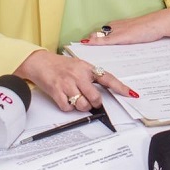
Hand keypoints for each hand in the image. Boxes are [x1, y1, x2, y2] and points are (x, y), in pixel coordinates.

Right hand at [14, 49, 134, 111]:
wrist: (40, 62)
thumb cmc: (60, 65)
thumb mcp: (79, 65)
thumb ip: (90, 76)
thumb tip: (102, 90)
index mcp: (87, 68)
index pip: (107, 78)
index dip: (120, 87)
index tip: (130, 93)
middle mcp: (78, 75)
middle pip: (95, 97)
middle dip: (95, 103)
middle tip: (91, 101)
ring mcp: (67, 83)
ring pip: (82, 105)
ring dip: (82, 106)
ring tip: (77, 99)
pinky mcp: (56, 91)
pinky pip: (68, 107)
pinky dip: (68, 107)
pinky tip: (66, 99)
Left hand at [84, 8, 169, 45]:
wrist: (160, 23)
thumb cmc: (151, 29)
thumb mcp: (135, 35)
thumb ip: (125, 40)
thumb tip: (118, 46)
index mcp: (118, 27)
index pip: (100, 34)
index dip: (90, 40)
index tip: (80, 45)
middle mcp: (116, 27)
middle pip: (97, 35)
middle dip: (86, 42)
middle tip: (73, 48)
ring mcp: (118, 31)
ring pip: (99, 37)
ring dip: (88, 42)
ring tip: (76, 48)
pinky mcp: (123, 35)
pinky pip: (106, 40)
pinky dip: (97, 42)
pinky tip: (87, 43)